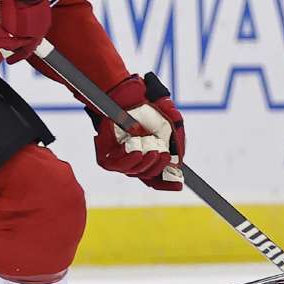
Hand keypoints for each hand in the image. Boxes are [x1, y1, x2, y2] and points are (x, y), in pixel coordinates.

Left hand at [92, 73, 185, 190]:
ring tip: (152, 149)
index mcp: (148, 155)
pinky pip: (117, 166)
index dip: (168, 184)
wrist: (129, 97)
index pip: (156, 177)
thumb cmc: (149, 109)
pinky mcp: (104, 157)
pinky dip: (128, 158)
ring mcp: (119, 160)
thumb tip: (179, 165)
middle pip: (148, 176)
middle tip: (164, 154)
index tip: (179, 186)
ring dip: (146, 162)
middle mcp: (134, 160)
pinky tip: (136, 148)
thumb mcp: (173, 125)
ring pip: (134, 172)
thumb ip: (178, 145)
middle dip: (158, 167)